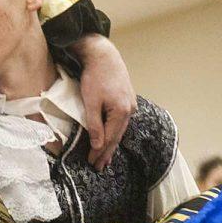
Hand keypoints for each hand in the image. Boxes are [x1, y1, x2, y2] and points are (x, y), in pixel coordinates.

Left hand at [73, 35, 136, 170]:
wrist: (103, 55)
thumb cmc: (95, 77)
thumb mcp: (90, 102)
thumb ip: (94, 124)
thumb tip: (97, 145)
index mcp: (121, 112)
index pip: (109, 138)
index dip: (100, 152)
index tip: (92, 163)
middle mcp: (130, 110)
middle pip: (117, 136)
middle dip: (107, 152)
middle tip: (99, 167)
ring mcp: (130, 105)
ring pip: (119, 130)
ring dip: (111, 144)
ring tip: (105, 158)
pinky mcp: (127, 100)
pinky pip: (120, 121)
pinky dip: (114, 131)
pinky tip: (112, 137)